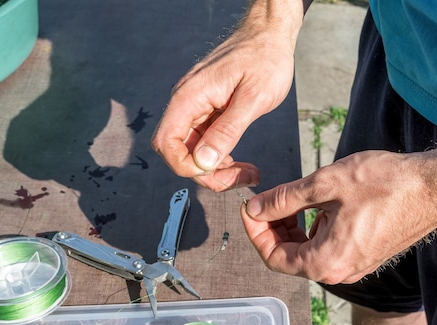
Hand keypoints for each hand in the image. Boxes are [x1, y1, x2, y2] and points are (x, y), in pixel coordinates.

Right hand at [151, 7, 298, 190]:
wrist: (270, 34)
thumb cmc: (265, 58)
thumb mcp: (254, 98)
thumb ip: (228, 130)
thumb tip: (203, 162)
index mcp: (190, 97)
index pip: (167, 144)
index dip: (186, 166)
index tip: (218, 171)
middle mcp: (186, 103)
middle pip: (177, 152)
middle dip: (205, 172)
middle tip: (239, 178)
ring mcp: (195, 106)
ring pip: (191, 150)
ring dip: (214, 168)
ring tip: (245, 172)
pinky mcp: (206, 109)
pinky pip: (203, 141)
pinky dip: (218, 156)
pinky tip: (238, 161)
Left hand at [240, 150, 436, 283]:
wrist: (435, 187)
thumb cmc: (386, 185)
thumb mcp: (325, 185)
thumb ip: (285, 200)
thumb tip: (256, 208)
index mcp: (325, 262)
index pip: (273, 258)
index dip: (255, 233)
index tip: (250, 208)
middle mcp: (339, 272)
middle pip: (289, 257)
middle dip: (273, 229)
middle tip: (267, 200)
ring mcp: (354, 265)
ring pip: (308, 251)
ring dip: (294, 227)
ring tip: (293, 198)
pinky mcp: (365, 254)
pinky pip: (328, 247)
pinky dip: (315, 228)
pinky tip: (321, 204)